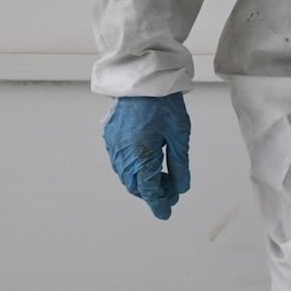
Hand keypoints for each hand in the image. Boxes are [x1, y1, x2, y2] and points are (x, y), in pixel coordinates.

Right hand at [103, 93, 190, 218]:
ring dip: (142, 182)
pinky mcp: (110, 136)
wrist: (141, 78)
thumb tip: (180, 188)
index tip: (166, 213)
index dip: (159, 204)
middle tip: (170, 190)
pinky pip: (120, 162)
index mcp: (141, 156)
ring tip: (161, 176)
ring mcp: (114, 146)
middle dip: (152, 193)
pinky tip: (147, 162)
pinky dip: (133, 169)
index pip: (149, 190)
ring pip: (126, 175)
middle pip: (136, 186)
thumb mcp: (179, 136)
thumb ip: (179, 165)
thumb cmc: (163, 104)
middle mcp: (123, 155)